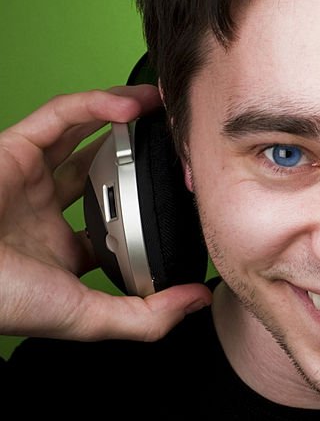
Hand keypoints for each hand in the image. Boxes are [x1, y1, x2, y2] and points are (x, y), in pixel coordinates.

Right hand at [0, 86, 210, 340]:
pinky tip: (134, 106)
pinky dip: (97, 104)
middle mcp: (46, 209)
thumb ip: (146, 316)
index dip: (153, 207)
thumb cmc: (2, 299)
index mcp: (63, 249)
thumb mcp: (86, 316)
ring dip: (127, 115)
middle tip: (183, 141)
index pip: (116, 221)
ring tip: (166, 106)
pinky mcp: (13, 146)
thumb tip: (198, 300)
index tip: (192, 194)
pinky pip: (60, 114)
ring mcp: (30, 176)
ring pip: (85, 133)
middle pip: (105, 168)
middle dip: (144, 153)